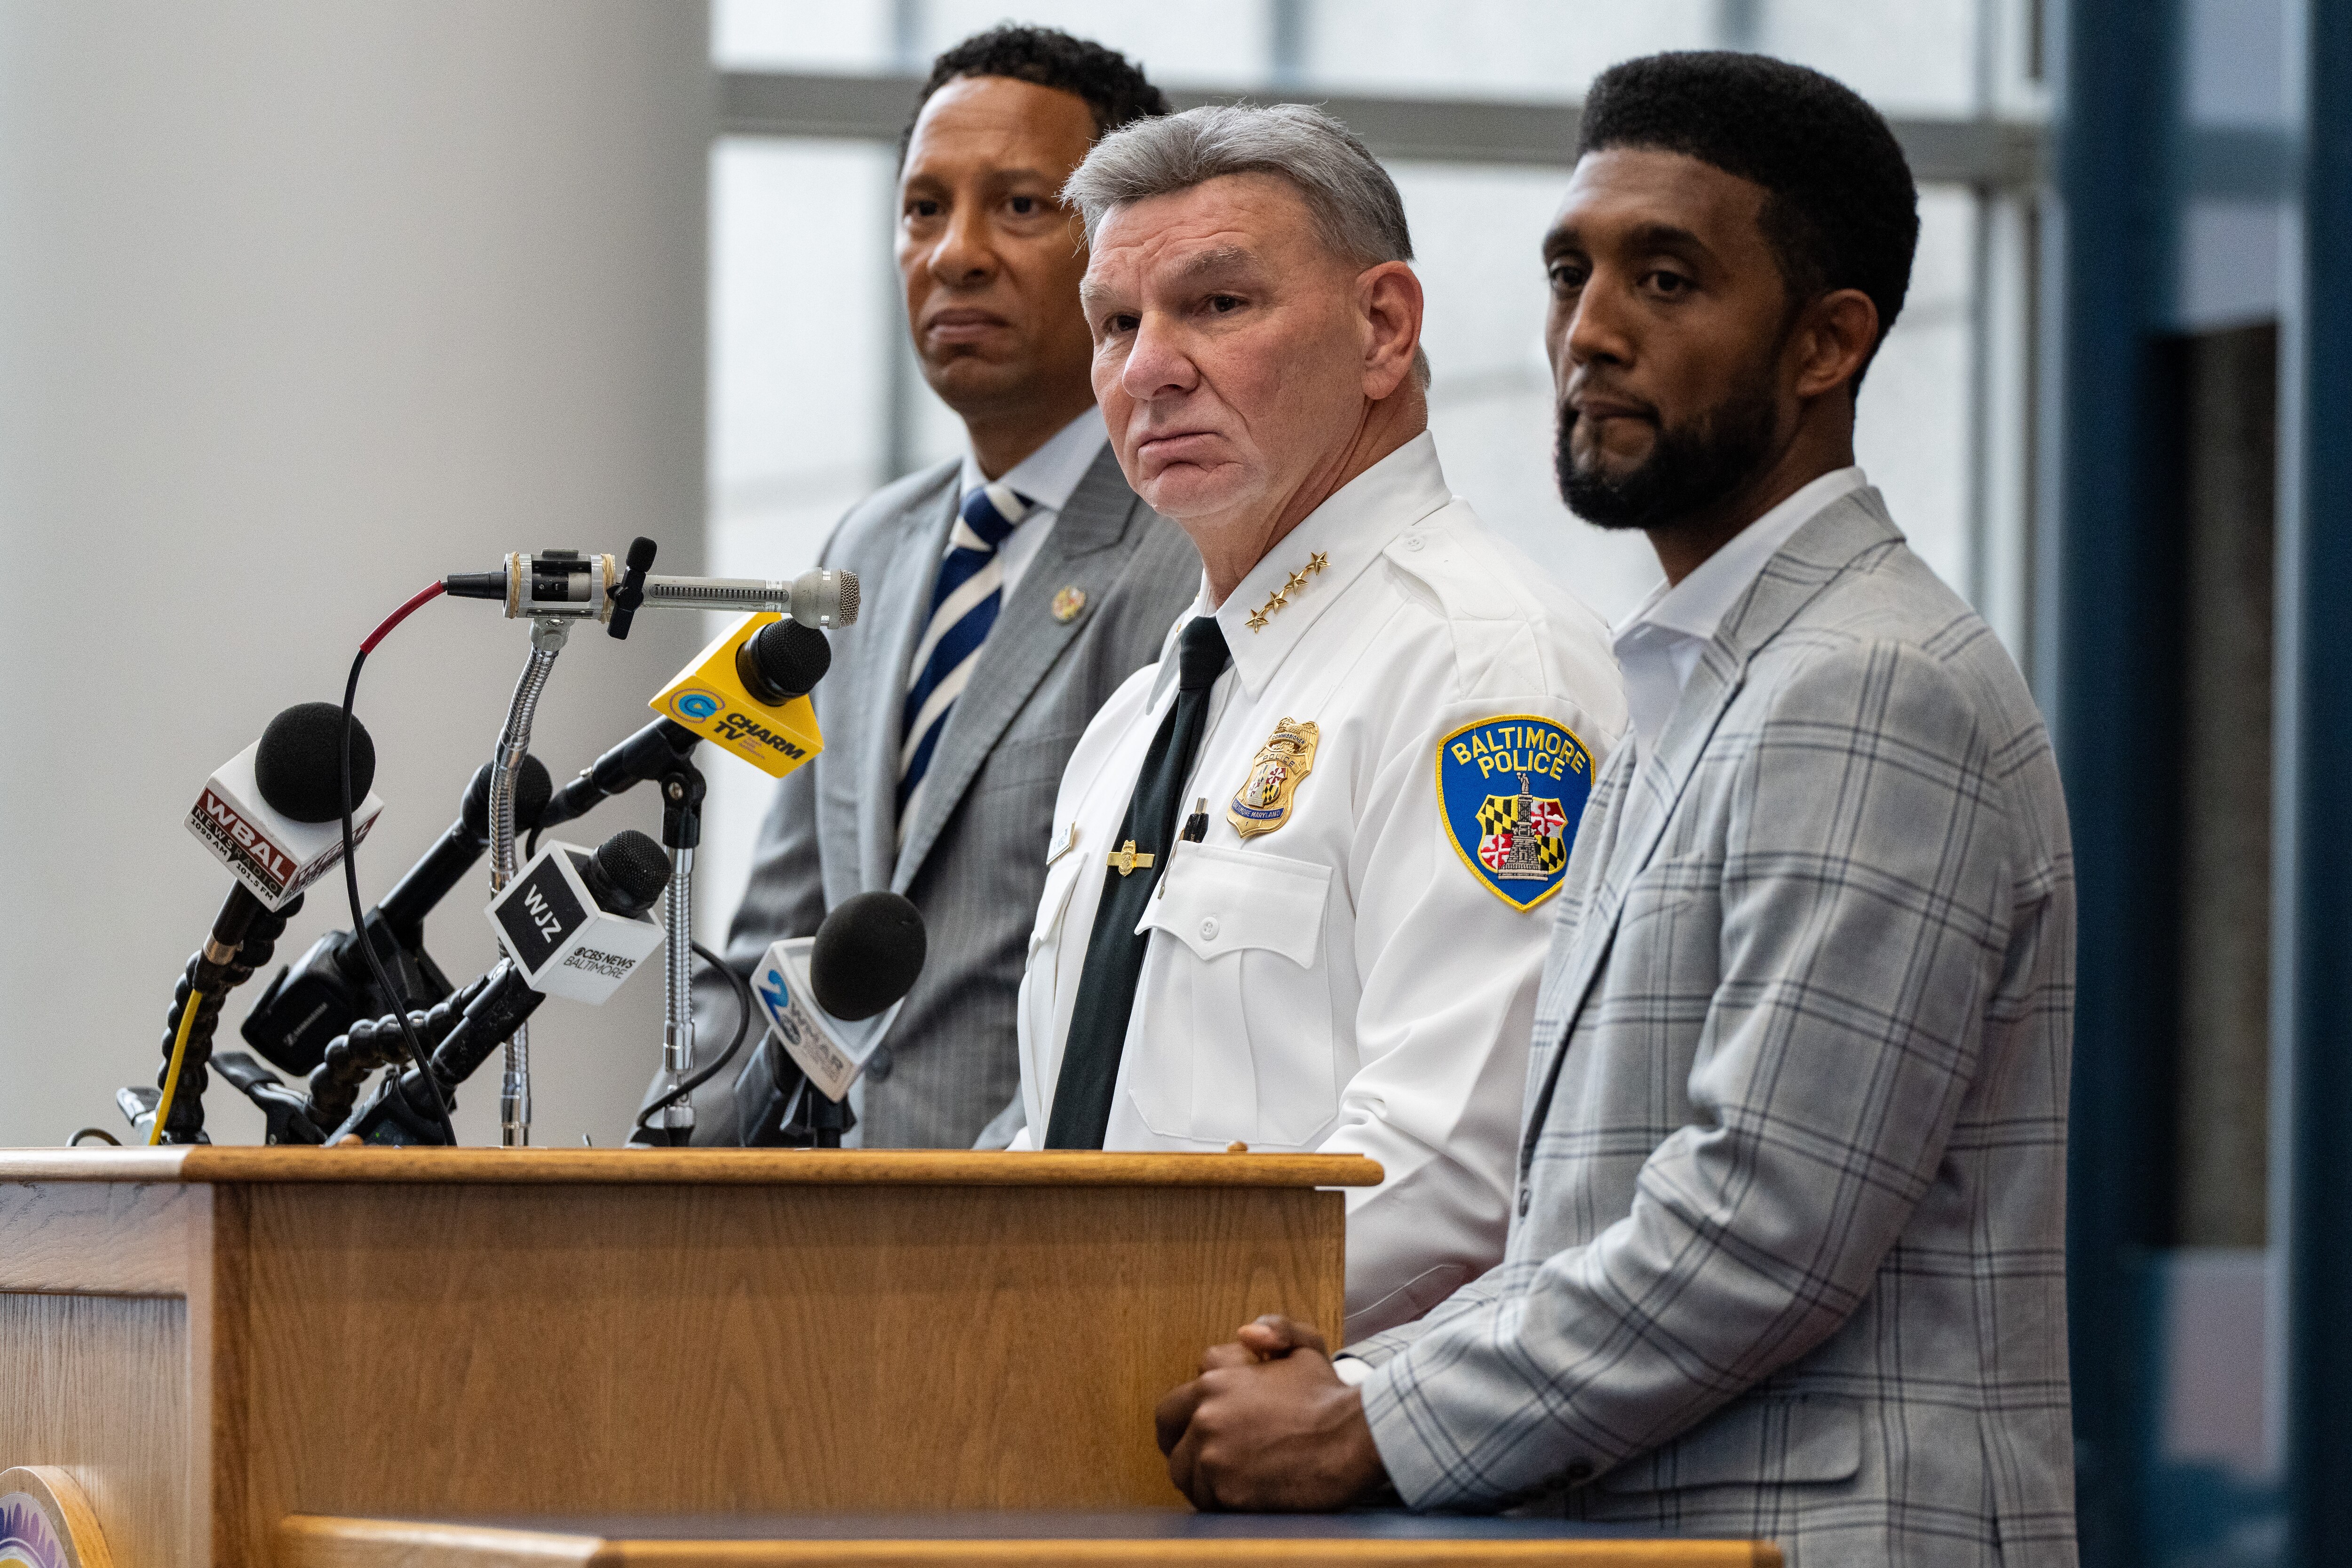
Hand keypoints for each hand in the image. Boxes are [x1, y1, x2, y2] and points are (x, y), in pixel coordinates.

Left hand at [1155, 1316, 1389, 1510]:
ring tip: (1232, 1476)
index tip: (1221, 1417)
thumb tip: (1246, 1332)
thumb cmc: (1331, 1397)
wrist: (1355, 1442)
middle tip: (1206, 1451)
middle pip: (1168, 1430)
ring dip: (1200, 1474)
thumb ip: (1275, 1328)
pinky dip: (1220, 1501)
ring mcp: (1212, 1454)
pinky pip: (1205, 1501)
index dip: (1200, 1406)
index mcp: (1216, 1378)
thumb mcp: (1307, 1346)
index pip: (1181, 1394)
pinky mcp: (1224, 1491)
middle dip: (1181, 1439)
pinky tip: (1246, 1495)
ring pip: (1182, 1470)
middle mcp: (1206, 1413)